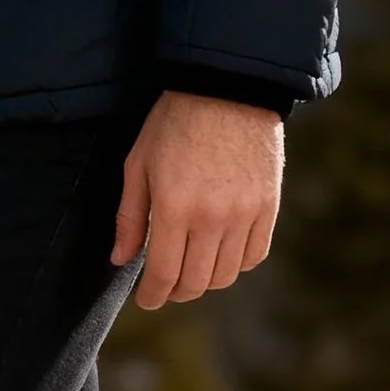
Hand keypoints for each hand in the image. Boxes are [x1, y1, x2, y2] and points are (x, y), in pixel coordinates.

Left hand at [110, 89, 282, 306]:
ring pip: (225, 275)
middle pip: (196, 282)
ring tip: (191, 267)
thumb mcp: (139, 163)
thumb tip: (121, 259)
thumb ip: (129, 216)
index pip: (163, 274)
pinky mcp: (268, 207)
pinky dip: (235, 263)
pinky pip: (254, 255)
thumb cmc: (173, 123)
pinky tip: (220, 252)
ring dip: (205, 280)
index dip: (152, 295)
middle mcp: (212, 218)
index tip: (146, 300)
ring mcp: (244, 215)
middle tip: (165, 286)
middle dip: (176, 292)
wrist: (226, 89)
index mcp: (173, 207)